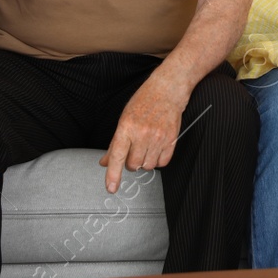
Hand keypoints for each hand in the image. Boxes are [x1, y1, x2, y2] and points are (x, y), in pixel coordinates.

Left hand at [100, 71, 190, 193]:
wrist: (167, 89)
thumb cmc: (144, 101)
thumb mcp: (124, 119)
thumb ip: (115, 143)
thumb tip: (105, 162)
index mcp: (126, 127)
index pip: (116, 156)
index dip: (113, 174)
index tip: (111, 188)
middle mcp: (142, 133)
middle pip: (133, 165)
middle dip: (131, 163)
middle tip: (133, 151)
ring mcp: (158, 137)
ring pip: (148, 166)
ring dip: (145, 162)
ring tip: (146, 147)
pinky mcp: (171, 139)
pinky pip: (163, 162)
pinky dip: (158, 160)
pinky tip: (156, 149)